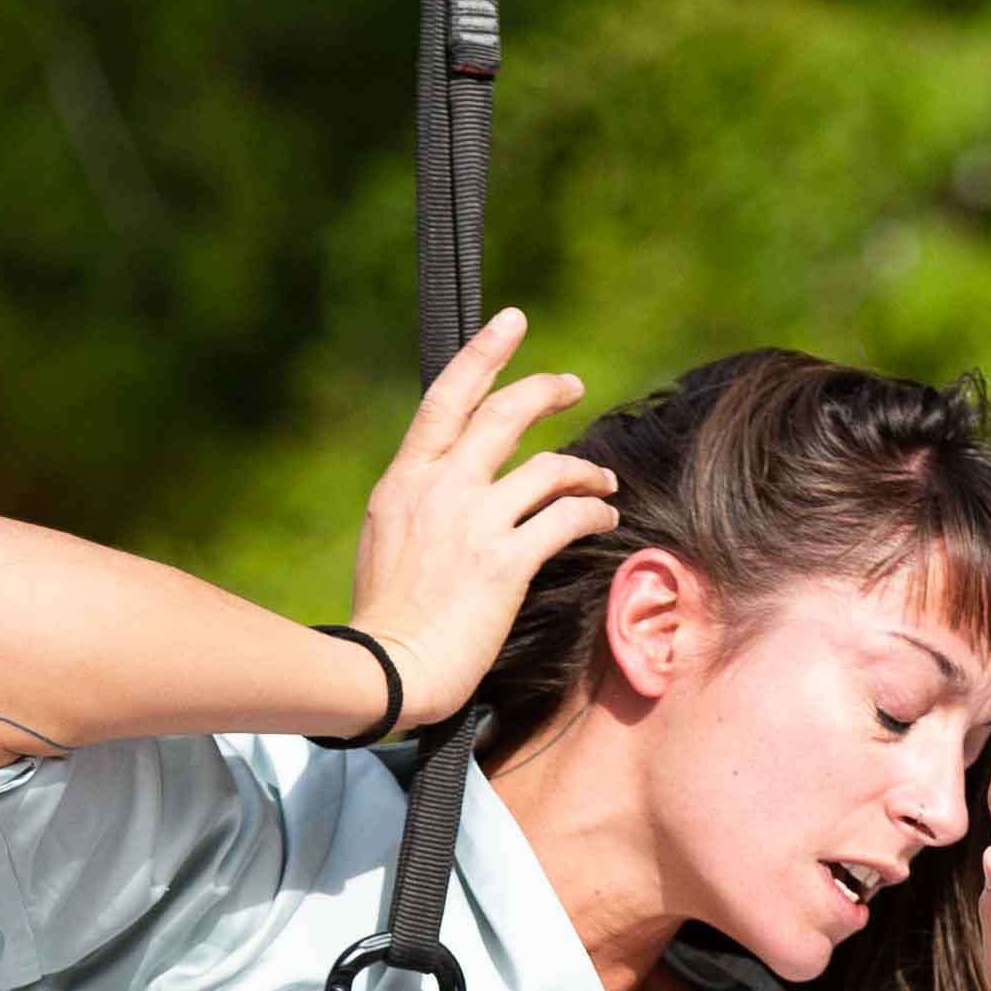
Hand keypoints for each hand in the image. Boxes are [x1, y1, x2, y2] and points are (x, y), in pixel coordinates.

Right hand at [349, 310, 614, 729]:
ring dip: (585, 469)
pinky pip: (566, 519)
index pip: (447, 398)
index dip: (483, 354)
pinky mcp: (505, 562)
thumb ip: (418, 499)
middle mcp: (440, 488)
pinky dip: (593, 512)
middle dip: (546, 390)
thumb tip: (448, 480)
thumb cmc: (386, 617)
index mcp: (404, 480)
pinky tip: (603, 520)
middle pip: (505, 415)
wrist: (386, 669)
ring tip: (603, 482)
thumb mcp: (386, 537)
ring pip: (548, 467)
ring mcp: (473, 522)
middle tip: (572, 385)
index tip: (511, 322)